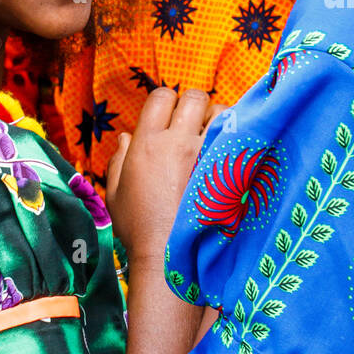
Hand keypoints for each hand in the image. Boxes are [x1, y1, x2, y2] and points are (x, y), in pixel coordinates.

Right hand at [105, 88, 221, 265]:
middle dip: (195, 104)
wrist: (168, 257)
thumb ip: (118, 160)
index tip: (169, 116)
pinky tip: (229, 155)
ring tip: (215, 138)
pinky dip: (235, 140)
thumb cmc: (138, 228)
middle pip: (194, 97)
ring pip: (222, 112)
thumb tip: (125, 137)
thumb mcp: (115, 194)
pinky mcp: (228, 170)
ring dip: (219, 120)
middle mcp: (177, 142)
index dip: (167, 101)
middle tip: (195, 123)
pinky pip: (238, 138)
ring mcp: (206, 155)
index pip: (161, 96)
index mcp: (146, 143)